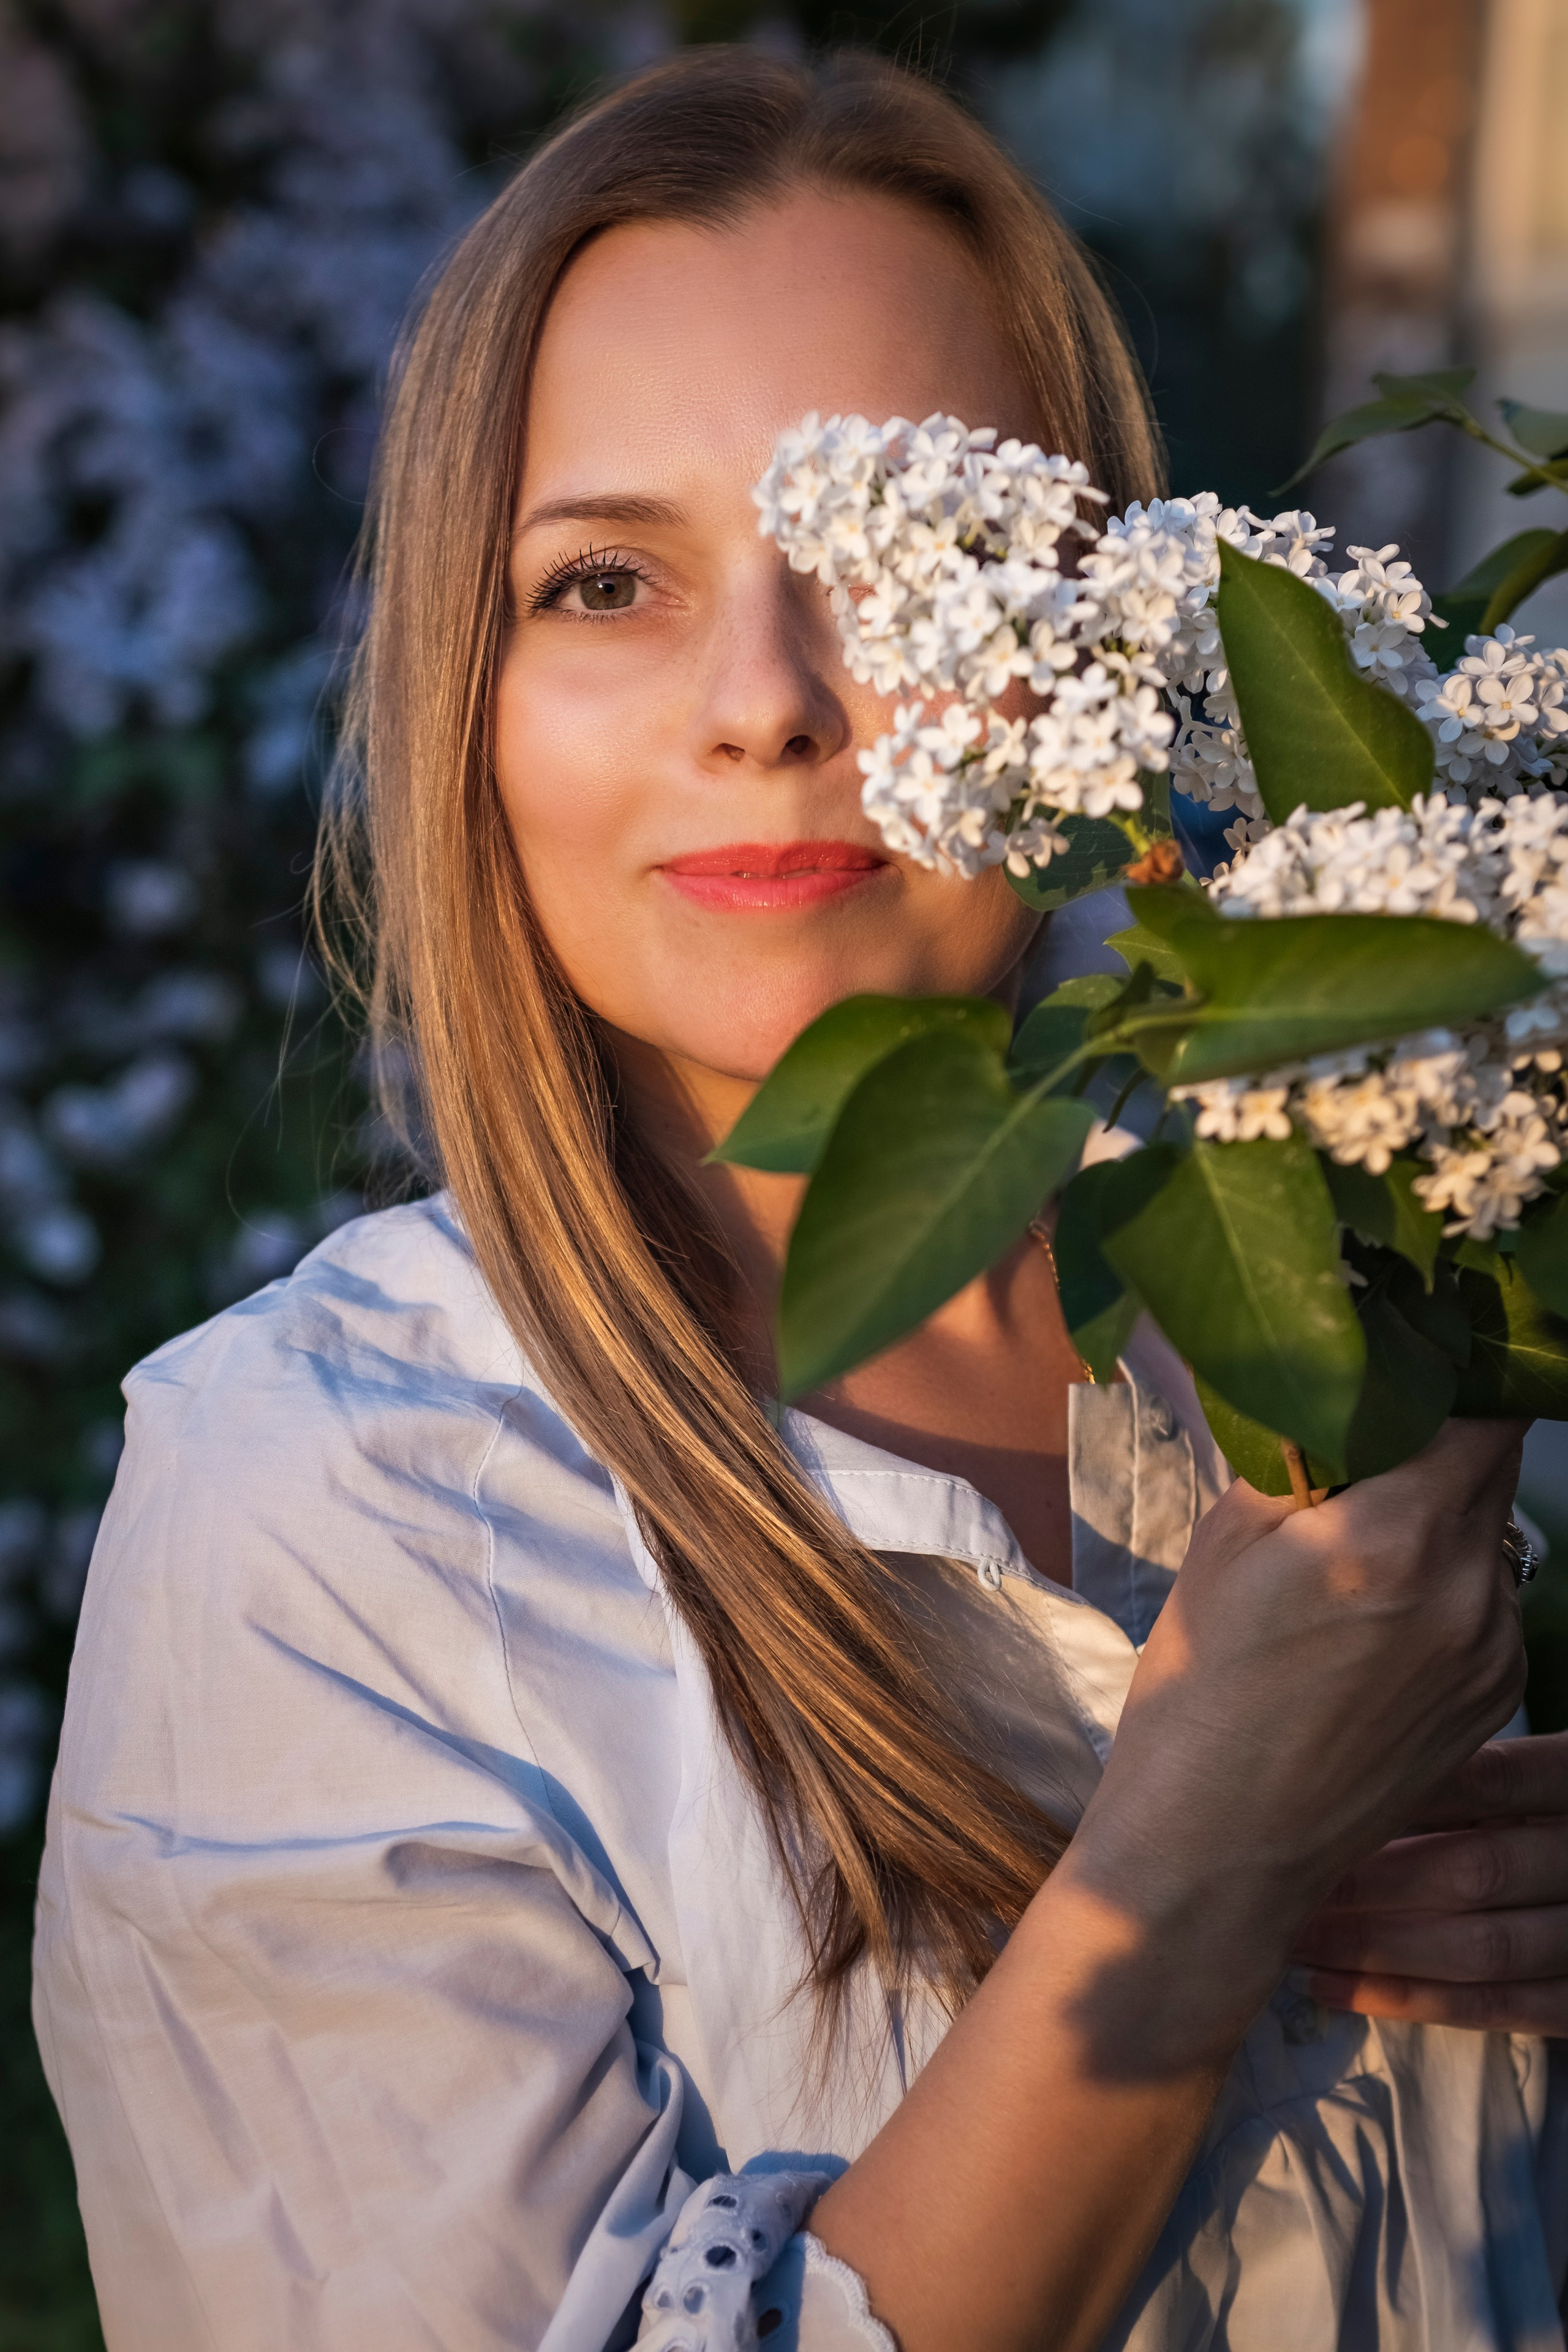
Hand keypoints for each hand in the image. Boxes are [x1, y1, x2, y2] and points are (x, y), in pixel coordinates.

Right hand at [1067, 1417, 1529, 2062]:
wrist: (1219, 1850)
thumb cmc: (1200, 1690)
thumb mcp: (1225, 1541)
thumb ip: (1300, 1454)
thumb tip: (1337, 1391)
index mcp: (1399, 1533)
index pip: (1486, 1408)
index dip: (1452, 1376)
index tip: (1408, 1367)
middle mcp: (1472, 1587)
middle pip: (1490, 1466)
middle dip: (1436, 1444)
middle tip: (1365, 1452)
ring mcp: (1495, 1650)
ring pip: (1489, 1536)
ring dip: (1440, 1521)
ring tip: (1358, 1557)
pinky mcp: (1496, 1697)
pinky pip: (1490, 1605)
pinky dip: (1446, 1590)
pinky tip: (1374, 1626)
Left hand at [1292, 1731, 1567, 2034]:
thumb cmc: (1532, 1816)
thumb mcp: (1517, 1779)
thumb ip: (1453, 1775)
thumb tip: (1337, 1786)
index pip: (1493, 1780)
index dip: (1406, 1795)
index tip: (1317, 1807)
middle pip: (1480, 1872)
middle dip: (1372, 1883)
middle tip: (1284, 1882)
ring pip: (1483, 1950)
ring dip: (1375, 1948)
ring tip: (1293, 1940)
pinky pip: (1493, 2009)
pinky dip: (1406, 2001)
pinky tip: (1330, 1987)